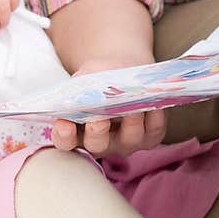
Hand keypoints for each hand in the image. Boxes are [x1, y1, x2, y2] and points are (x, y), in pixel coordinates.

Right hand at [51, 55, 166, 156]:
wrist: (124, 72)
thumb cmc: (99, 77)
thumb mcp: (86, 76)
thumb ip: (81, 85)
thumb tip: (86, 91)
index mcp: (77, 132)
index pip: (65, 141)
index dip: (63, 136)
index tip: (64, 125)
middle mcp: (101, 143)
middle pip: (97, 145)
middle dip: (97, 132)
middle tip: (98, 119)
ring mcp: (126, 142)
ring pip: (129, 139)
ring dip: (131, 122)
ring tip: (133, 106)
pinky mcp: (150, 137)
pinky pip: (153, 130)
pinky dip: (154, 116)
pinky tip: (153, 101)